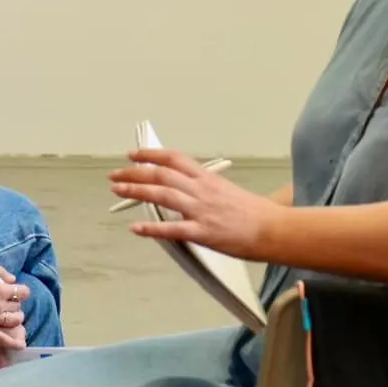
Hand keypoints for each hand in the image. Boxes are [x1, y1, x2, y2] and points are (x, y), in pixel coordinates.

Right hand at [0, 261, 27, 355]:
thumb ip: (0, 271)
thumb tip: (13, 280)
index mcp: (0, 289)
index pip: (23, 292)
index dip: (21, 291)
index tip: (16, 291)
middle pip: (18, 307)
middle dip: (15, 304)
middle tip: (6, 302)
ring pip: (14, 321)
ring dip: (15, 318)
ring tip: (10, 316)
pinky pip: (2, 339)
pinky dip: (13, 343)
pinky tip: (20, 345)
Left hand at [111, 148, 285, 259]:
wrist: (272, 228)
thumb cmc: (254, 213)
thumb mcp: (227, 191)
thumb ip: (204, 188)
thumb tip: (185, 188)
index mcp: (207, 178)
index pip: (174, 158)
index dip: (150, 154)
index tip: (133, 155)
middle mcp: (201, 190)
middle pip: (161, 174)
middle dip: (134, 173)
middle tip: (115, 175)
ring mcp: (201, 210)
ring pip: (162, 195)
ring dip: (136, 191)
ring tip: (117, 190)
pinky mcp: (203, 232)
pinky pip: (172, 229)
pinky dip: (152, 229)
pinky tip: (136, 229)